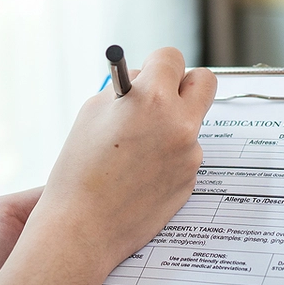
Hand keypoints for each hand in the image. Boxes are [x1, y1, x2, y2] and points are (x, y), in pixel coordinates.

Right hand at [33, 46, 215, 274]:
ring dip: (172, 125)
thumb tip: (145, 80)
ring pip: (191, 122)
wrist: (82, 227)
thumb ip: (127, 90)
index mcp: (152, 99)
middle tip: (164, 94)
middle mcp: (180, 123)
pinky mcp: (191, 180)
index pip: (172, 57)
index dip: (156, 64)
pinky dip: (169, 156)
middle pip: (204, 81)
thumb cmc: (79, 169)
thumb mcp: (93, 112)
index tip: (148, 73)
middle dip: (185, 82)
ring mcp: (190, 154)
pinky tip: (140, 173)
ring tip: (136, 148)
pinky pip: (185, 154)